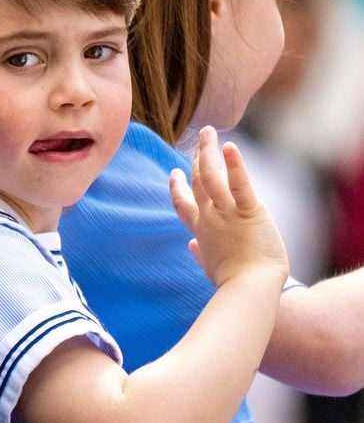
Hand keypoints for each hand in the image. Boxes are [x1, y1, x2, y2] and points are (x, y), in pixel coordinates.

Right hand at [170, 126, 288, 287]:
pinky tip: (229, 147)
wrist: (249, 290)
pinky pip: (239, 184)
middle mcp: (209, 218)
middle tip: (201, 138)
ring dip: (208, 152)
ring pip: (210, 176)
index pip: (183, 204)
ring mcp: (226, 214)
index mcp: (201, 231)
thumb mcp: (211, 267)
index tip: (174, 174)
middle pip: (197, 182)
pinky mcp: (248, 212)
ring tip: (209, 133)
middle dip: (197, 157)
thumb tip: (190, 247)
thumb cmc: (233, 283)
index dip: (177, 187)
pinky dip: (234, 164)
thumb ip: (199, 254)